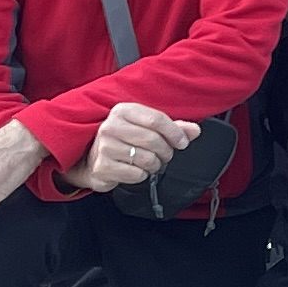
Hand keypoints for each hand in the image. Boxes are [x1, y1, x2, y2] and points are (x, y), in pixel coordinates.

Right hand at [66, 99, 195, 195]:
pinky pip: (136, 174)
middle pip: (153, 140)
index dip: (175, 132)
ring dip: (155, 164)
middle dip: (166, 151)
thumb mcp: (146, 128)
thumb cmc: (124, 140)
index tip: (183, 142)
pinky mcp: (102, 167)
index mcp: (123, 111)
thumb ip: (173, 128)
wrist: (92, 159)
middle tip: (166, 155)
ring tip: (151, 163)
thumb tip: (195, 130)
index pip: (156, 119)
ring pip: (146, 158)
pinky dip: (142, 175)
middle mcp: (111, 126)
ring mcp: (104, 147)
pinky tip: (137, 170)